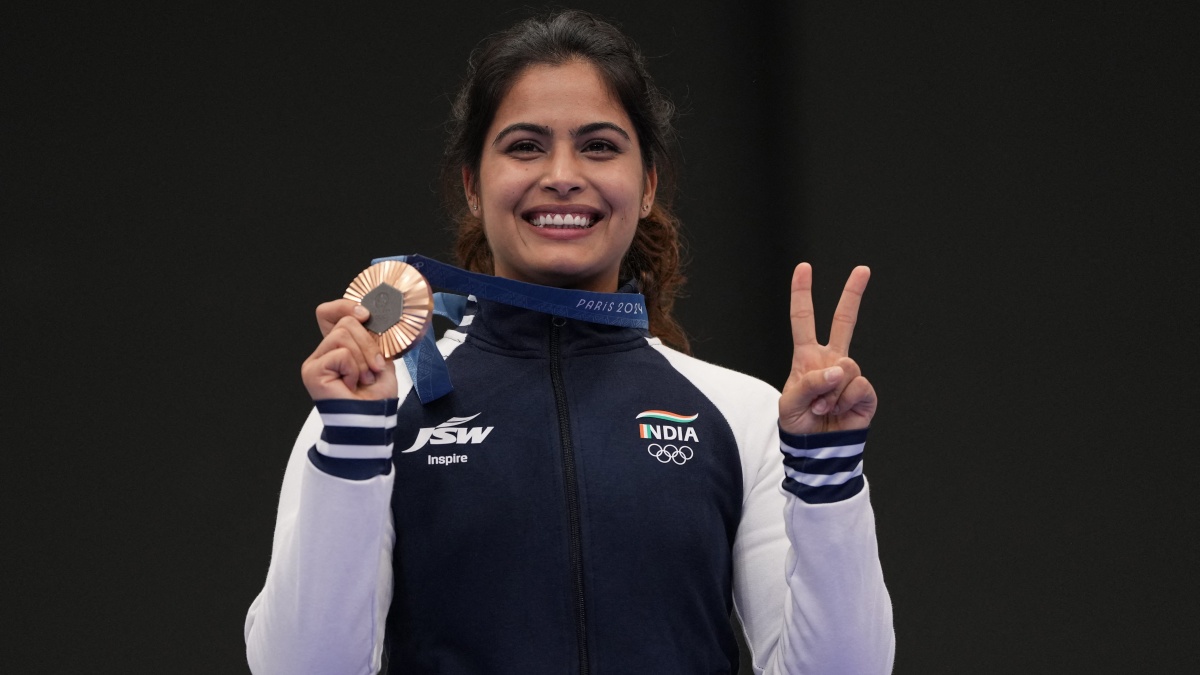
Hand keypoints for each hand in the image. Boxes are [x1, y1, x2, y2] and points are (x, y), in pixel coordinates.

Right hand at [301, 301, 396, 400]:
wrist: (373, 419)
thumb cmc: (376, 395)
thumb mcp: (380, 356)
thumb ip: (371, 335)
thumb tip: (367, 314)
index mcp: (337, 346)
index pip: (329, 312)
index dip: (345, 306)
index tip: (366, 315)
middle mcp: (323, 352)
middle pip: (345, 322)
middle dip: (368, 344)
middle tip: (373, 368)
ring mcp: (315, 361)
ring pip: (344, 335)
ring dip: (363, 358)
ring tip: (363, 378)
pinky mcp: (312, 371)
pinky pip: (341, 353)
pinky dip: (354, 368)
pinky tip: (351, 384)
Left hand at [779, 263, 877, 434]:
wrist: (817, 450)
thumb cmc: (799, 425)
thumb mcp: (790, 403)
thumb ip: (809, 382)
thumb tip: (838, 370)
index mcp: (807, 357)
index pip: (803, 320)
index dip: (802, 294)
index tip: (803, 268)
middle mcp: (831, 361)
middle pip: (844, 321)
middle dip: (852, 294)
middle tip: (863, 269)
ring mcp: (849, 375)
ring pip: (846, 366)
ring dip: (830, 391)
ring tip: (822, 407)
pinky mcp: (865, 392)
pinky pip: (857, 385)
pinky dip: (843, 400)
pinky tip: (837, 411)